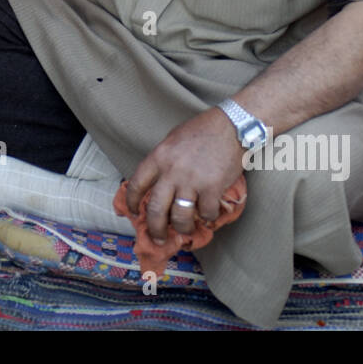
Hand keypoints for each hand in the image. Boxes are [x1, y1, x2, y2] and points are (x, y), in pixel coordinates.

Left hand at [123, 107, 244, 242]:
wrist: (231, 125)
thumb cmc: (201, 130)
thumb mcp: (172, 141)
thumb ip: (162, 162)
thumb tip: (154, 185)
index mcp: (158, 157)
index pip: (136, 185)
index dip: (131, 202)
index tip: (132, 212)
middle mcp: (172, 171)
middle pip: (155, 209)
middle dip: (155, 228)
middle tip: (157, 238)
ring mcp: (192, 181)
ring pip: (179, 217)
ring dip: (182, 228)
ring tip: (184, 230)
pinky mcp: (212, 188)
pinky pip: (205, 213)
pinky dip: (207, 217)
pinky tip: (208, 212)